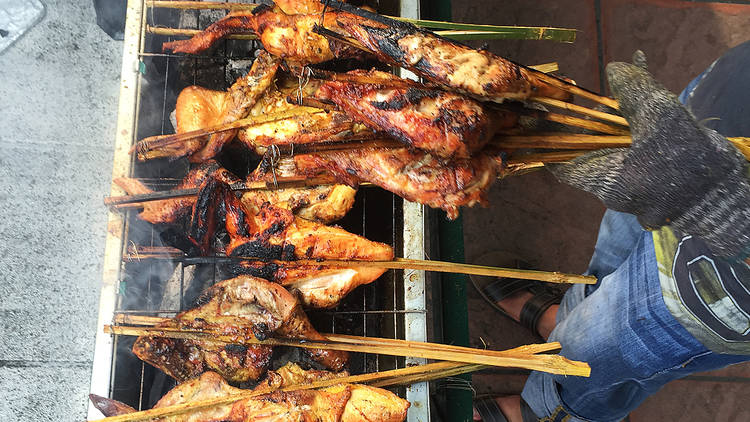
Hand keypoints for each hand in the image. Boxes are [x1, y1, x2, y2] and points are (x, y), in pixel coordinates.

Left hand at [550, 57, 749, 257]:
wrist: (726, 195)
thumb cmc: (690, 158)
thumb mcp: (661, 116)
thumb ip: (634, 91)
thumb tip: (615, 69)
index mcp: (607, 182)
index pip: (563, 165)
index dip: (557, 141)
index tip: (556, 120)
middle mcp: (616, 197)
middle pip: (589, 162)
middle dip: (592, 135)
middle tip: (596, 110)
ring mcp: (635, 202)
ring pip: (614, 164)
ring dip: (616, 140)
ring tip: (626, 113)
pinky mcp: (654, 200)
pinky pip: (635, 171)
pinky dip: (635, 150)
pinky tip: (646, 127)